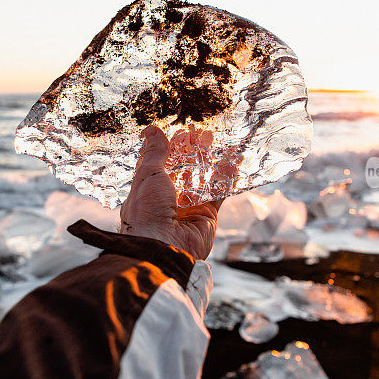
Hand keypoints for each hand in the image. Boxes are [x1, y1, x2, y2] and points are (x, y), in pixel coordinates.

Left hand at [119, 125, 221, 259]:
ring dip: (210, 162)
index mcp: (147, 192)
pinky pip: (218, 194)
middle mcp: (167, 201)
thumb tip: (152, 131)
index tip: (181, 132)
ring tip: (218, 141)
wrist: (163, 247)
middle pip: (183, 171)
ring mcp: (188, 209)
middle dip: (193, 153)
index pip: (160, 165)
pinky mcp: (207, 216)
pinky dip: (226, 179)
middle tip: (203, 134)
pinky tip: (232, 161)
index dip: (170, 148)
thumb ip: (155, 153)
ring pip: (202, 181)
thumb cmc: (147, 213)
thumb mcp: (148, 176)